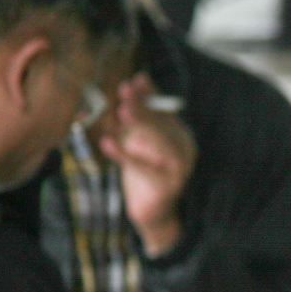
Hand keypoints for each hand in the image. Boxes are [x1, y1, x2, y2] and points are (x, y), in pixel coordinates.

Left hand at [92, 78, 195, 257]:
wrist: (151, 212)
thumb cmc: (141, 174)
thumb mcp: (133, 143)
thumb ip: (126, 122)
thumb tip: (112, 96)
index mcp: (178, 134)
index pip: (164, 109)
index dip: (151, 94)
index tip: (136, 79)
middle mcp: (184, 148)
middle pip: (162, 121)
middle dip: (142, 104)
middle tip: (125, 89)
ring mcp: (179, 167)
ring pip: (159, 141)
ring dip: (141, 123)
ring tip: (122, 110)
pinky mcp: (167, 185)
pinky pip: (143, 167)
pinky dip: (124, 155)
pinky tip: (106, 143)